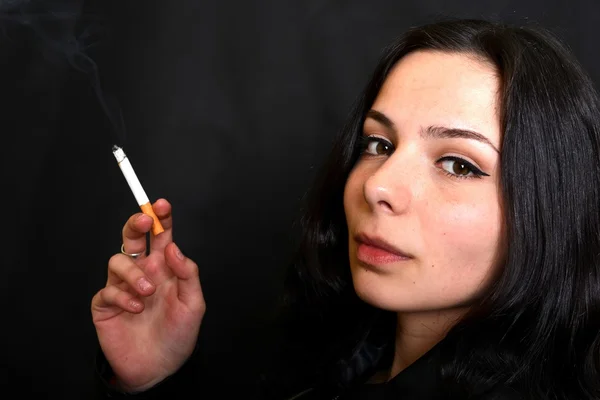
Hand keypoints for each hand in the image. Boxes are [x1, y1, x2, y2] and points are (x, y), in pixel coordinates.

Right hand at [91, 199, 205, 391]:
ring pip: (118, 261)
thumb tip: (173, 246)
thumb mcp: (194, 304)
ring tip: (148, 292)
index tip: (162, 205)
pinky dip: (123, 296)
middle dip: (136, 225)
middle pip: (133, 238)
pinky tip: (136, 309)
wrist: (158, 368)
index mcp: (165, 268)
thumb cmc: (178, 335)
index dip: (161, 218)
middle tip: (144, 222)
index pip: (161, 237)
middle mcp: (144, 272)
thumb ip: (188, 274)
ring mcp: (123, 287)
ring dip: (134, 273)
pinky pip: (108, 290)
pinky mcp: (107, 305)